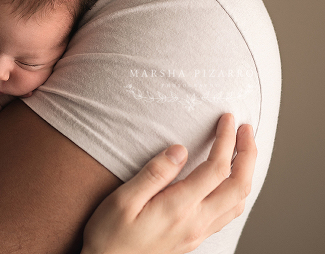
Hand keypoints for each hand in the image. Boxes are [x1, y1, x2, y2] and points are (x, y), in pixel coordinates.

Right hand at [81, 113, 256, 253]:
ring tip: (243, 150)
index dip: (226, 141)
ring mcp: (198, 232)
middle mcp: (195, 222)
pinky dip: (237, 191)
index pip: (216, 169)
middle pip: (238, 186)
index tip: (227, 120)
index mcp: (178, 208)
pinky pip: (228, 213)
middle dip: (248, 154)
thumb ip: (153, 174)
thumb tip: (179, 150)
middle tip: (245, 129)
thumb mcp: (123, 199)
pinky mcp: (194, 237)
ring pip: (238, 202)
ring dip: (246, 173)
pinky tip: (228, 182)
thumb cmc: (110, 234)